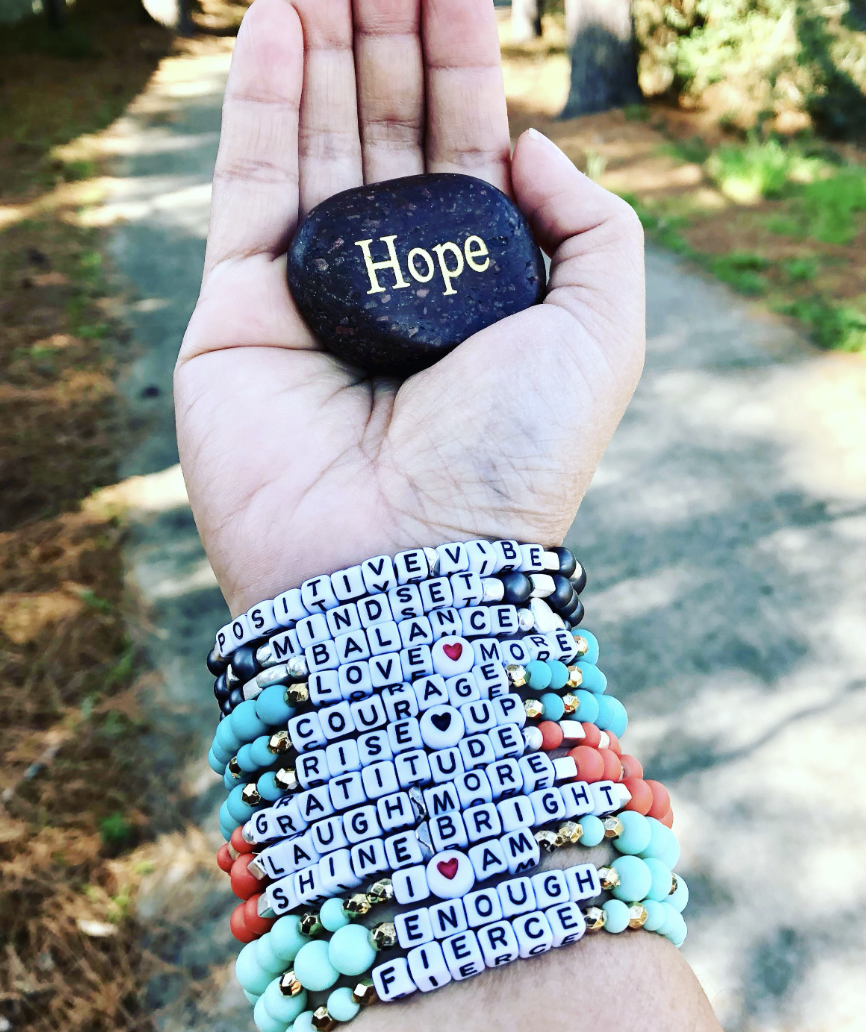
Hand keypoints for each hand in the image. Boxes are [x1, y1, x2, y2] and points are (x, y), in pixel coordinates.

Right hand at [174, 0, 644, 616]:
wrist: (405, 567)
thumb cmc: (512, 461)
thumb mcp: (601, 334)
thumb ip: (593, 227)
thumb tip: (527, 141)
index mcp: (473, 285)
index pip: (462, 148)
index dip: (460, 61)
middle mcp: (394, 283)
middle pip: (385, 134)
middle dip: (385, 38)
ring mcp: (313, 294)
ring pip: (314, 143)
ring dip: (320, 46)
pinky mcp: (238, 312)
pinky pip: (247, 188)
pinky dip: (259, 102)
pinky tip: (277, 20)